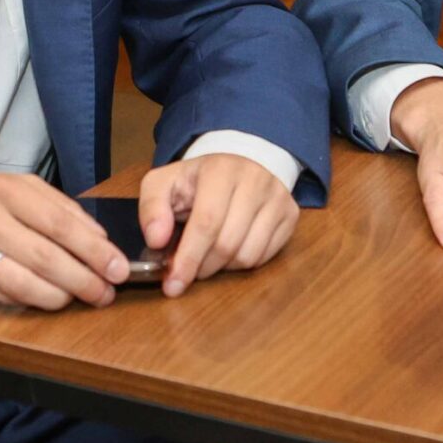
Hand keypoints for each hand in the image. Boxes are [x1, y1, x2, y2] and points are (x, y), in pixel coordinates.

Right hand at [0, 172, 128, 310]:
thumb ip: (56, 206)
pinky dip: (36, 301)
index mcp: (7, 191)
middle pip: (47, 257)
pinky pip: (8, 297)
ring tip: (88, 297)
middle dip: (86, 278)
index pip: (60, 223)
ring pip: (28, 283)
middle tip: (109, 290)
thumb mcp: (13, 186)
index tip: (118, 266)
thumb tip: (97, 237)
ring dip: (64, 295)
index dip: (94, 249)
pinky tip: (54, 299)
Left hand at [139, 154, 299, 297]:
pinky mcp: (290, 214)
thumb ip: (152, 208)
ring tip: (208, 256)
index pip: (207, 222)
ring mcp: (277, 198)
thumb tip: (157, 240)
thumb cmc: (198, 178)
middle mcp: (255, 180)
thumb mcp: (164, 183)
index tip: (173, 283)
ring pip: (248, 255)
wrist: (241, 159)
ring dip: (222, 267)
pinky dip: (242, 263)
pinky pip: (265, 256)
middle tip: (187, 271)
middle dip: (202, 266)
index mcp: (220, 170)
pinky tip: (229, 250)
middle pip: (228, 243)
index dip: (188, 258)